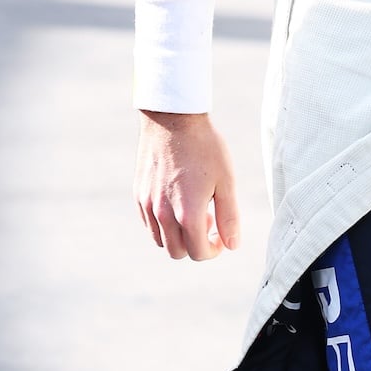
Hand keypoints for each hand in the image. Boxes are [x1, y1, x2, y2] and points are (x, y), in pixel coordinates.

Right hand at [136, 110, 238, 260]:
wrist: (172, 117)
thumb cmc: (203, 146)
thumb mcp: (226, 180)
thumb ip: (229, 217)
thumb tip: (232, 245)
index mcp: (188, 213)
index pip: (198, 253)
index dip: (213, 250)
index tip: (221, 236)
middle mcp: (163, 213)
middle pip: (177, 252)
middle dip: (195, 245)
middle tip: (207, 220)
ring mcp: (147, 203)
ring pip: (160, 240)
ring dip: (177, 235)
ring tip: (190, 210)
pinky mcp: (138, 193)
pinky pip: (148, 223)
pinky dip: (162, 224)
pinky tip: (175, 201)